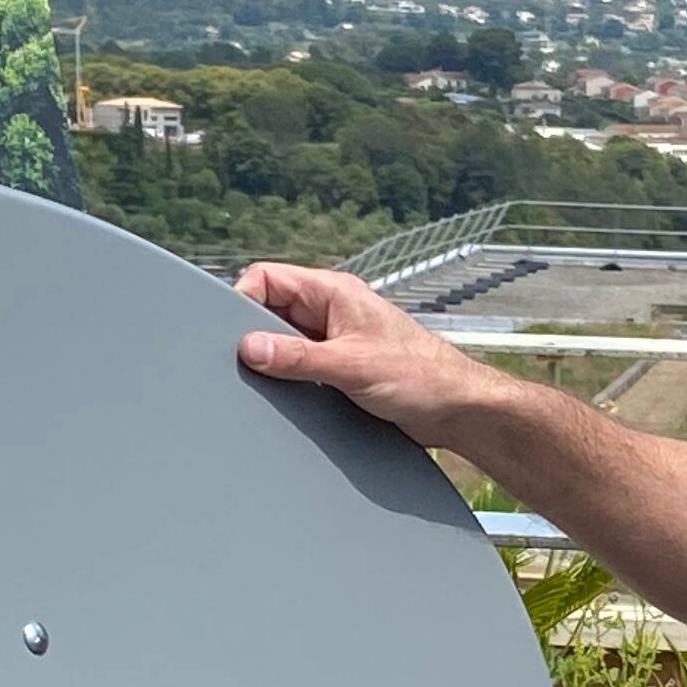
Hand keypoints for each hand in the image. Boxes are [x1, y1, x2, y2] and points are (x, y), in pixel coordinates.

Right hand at [230, 262, 498, 443]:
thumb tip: (249, 348)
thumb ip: (297, 358)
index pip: (267, 278)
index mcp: (334, 292)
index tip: (229, 333)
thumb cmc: (421, 376)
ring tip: (267, 381)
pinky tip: (286, 395)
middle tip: (245, 364)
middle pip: (270, 310)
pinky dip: (289, 378)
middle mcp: (331, 310)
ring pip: (283, 341)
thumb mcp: (351, 366)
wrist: (456, 408)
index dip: (241, 300)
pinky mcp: (339, 366)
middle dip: (253, 335)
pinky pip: (299, 365)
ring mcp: (334, 339)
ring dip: (273, 360)